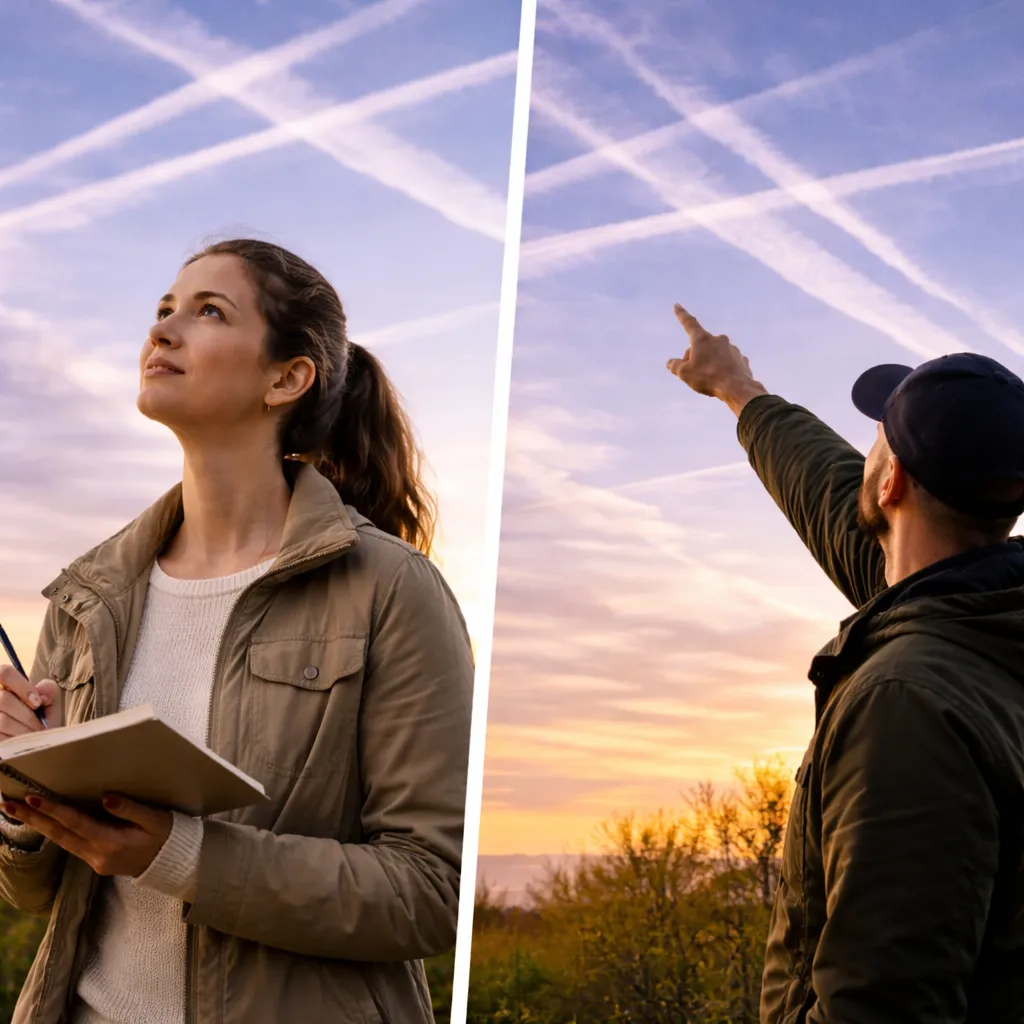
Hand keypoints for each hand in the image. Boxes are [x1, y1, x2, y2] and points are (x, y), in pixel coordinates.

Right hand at [0, 665, 61, 737]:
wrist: (40, 745)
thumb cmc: (43, 720)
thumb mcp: (51, 702)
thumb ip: (48, 690)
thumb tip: (40, 695)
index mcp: (6, 687)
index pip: (3, 672)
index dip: (21, 687)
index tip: (38, 703)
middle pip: (4, 699)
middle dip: (27, 714)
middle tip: (39, 725)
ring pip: (2, 720)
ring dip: (24, 730)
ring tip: (33, 735)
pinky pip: (1, 737)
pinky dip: (16, 741)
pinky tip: (23, 743)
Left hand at [0, 794, 171, 877]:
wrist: (173, 863)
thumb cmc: (166, 836)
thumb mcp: (155, 818)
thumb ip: (131, 809)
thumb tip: (106, 797)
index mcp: (112, 843)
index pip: (76, 823)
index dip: (54, 810)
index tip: (33, 798)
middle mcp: (98, 855)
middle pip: (59, 835)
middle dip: (33, 818)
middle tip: (9, 804)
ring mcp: (95, 861)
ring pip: (61, 841)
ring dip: (39, 825)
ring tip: (19, 810)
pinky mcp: (95, 862)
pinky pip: (70, 844)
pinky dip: (54, 831)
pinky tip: (44, 822)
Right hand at [666, 304, 766, 415]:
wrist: (737, 388)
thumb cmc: (708, 378)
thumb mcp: (684, 374)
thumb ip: (675, 366)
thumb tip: (671, 362)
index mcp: (702, 339)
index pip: (689, 323)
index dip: (681, 315)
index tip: (677, 306)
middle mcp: (718, 339)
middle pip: (701, 345)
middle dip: (695, 357)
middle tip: (694, 374)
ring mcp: (732, 348)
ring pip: (715, 354)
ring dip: (710, 363)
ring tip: (710, 379)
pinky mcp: (741, 358)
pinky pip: (728, 362)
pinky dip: (723, 368)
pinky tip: (722, 380)